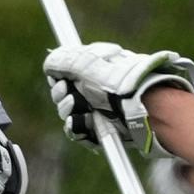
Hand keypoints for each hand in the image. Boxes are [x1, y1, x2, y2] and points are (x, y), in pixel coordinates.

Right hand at [43, 42, 193, 155]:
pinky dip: (76, 128)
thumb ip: (64, 61)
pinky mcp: (102, 130)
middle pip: (63, 94)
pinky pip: (79, 132)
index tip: (58, 79)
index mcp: (95, 69)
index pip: (66, 72)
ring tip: (77, 107)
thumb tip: (49, 63)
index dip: (58, 77)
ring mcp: (100, 110)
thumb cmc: (119, 82)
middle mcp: (96, 88)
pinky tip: (79, 123)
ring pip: (69, 114)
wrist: (144, 108)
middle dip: (60, 95)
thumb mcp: (87, 64)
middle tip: (67, 93)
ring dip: (67, 111)